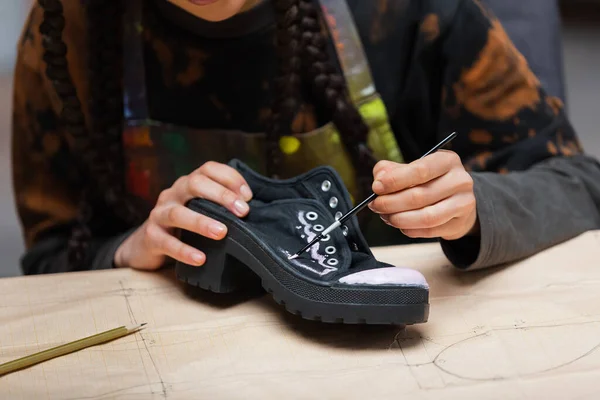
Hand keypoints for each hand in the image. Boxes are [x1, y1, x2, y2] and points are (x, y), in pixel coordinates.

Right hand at [114, 161, 252, 269]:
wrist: (147, 244)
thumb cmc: (184, 226)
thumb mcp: (202, 211)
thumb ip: (222, 207)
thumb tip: (253, 209)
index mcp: (188, 184)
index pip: (208, 169)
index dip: (230, 178)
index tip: (248, 196)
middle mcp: (173, 193)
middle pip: (194, 183)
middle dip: (221, 196)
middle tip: (242, 212)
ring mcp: (159, 214)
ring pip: (178, 213)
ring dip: (201, 222)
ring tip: (222, 233)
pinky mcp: (151, 236)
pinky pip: (166, 242)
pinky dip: (184, 251)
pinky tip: (200, 258)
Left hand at [368, 150, 477, 240]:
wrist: (457, 201)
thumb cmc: (429, 182)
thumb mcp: (412, 168)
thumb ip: (390, 170)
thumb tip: (379, 180)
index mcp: (447, 160)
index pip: (420, 170)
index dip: (395, 180)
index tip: (376, 187)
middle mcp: (460, 180)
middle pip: (420, 195)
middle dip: (391, 203)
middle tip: (375, 205)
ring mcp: (463, 203)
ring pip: (426, 217)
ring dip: (399, 219)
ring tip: (386, 216)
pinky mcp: (459, 223)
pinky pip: (429, 231)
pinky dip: (409, 229)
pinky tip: (400, 224)